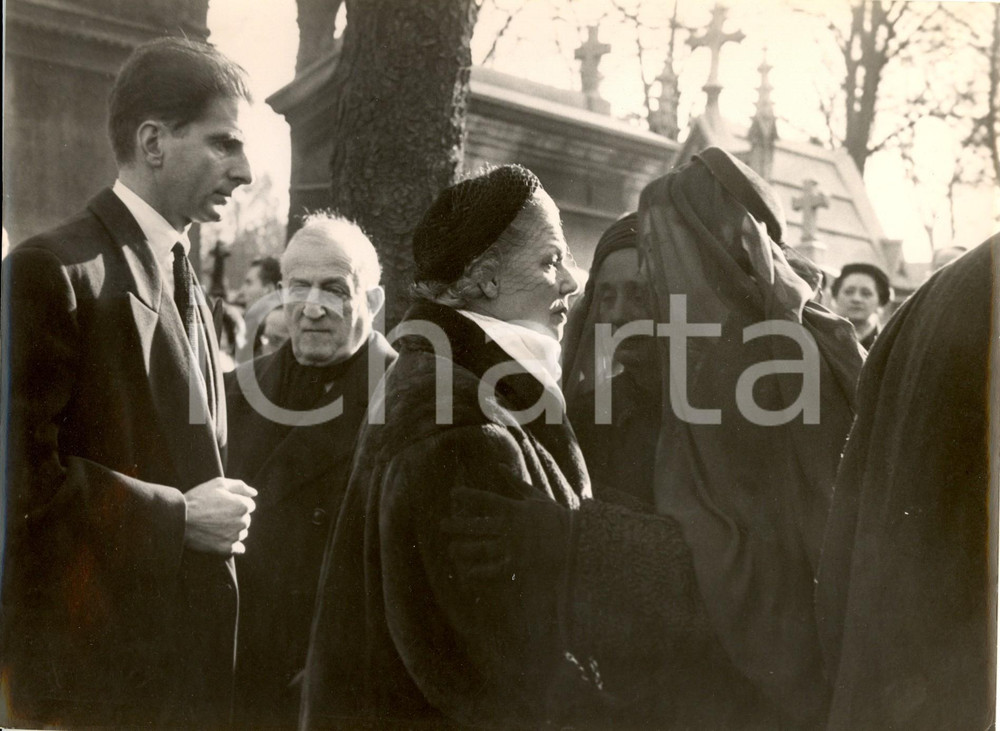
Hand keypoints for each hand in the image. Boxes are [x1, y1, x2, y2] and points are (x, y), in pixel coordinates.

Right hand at [184, 478, 256, 554]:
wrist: (180, 520)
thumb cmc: (198, 499)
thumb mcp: (219, 484)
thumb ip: (240, 486)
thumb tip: (254, 493)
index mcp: (243, 505)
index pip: (250, 505)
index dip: (237, 502)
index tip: (224, 504)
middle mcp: (243, 522)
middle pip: (246, 519)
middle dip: (236, 516)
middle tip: (218, 515)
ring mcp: (235, 536)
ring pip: (242, 532)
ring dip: (234, 529)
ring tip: (216, 525)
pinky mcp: (227, 548)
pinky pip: (238, 548)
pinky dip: (233, 545)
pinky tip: (223, 539)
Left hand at [442, 485, 570, 583]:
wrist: (577, 543)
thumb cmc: (556, 517)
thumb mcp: (536, 496)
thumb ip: (516, 482)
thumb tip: (499, 465)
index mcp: (516, 510)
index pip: (487, 500)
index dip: (469, 496)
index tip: (453, 494)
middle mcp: (511, 528)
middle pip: (478, 526)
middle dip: (458, 526)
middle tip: (441, 526)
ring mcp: (514, 548)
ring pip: (482, 549)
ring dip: (465, 549)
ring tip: (451, 550)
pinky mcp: (518, 566)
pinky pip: (494, 571)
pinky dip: (479, 572)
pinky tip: (466, 574)